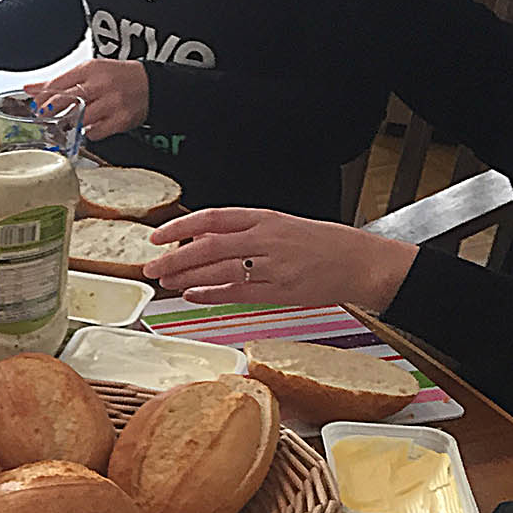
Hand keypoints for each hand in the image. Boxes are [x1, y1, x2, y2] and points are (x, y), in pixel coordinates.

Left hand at [28, 58, 148, 141]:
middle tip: (43, 118)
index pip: (60, 83)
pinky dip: (88, 133)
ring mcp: (112, 103)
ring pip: (80, 118)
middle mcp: (101, 84)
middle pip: (67, 99)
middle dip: (50, 110)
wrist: (149, 85)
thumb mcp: (88, 72)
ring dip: (69, 124)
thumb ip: (59, 82)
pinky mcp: (120, 120)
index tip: (35, 106)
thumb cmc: (116, 78)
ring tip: (66, 124)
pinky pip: (95, 133)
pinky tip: (88, 129)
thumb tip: (30, 89)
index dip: (43, 97)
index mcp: (91, 69)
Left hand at [142, 207, 418, 310]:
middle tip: (151, 266)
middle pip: (209, 247)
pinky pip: (237, 293)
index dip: (181, 227)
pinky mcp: (280, 291)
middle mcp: (267, 239)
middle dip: (175, 258)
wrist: (361, 263)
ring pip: (220, 271)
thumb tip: (200, 237)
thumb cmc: (321, 244)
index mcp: (265, 218)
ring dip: (187, 277)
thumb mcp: (280, 226)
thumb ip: (242, 231)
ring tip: (165, 282)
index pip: (213, 218)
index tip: (157, 235)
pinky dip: (210, 293)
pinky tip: (191, 295)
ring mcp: (273, 267)